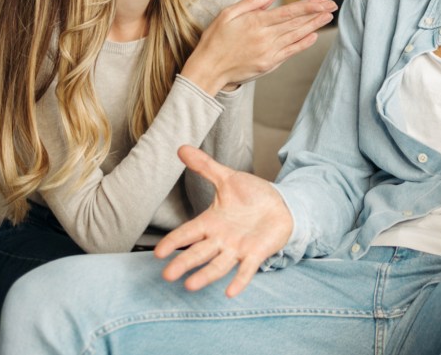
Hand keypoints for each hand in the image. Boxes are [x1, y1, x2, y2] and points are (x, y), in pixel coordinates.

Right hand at [155, 146, 293, 296]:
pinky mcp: (256, 253)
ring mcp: (238, 248)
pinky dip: (239, 281)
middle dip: (184, 263)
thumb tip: (181, 147)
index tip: (159, 253)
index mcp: (211, 222)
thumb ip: (205, 166)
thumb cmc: (252, 195)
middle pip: (198, 252)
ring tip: (190, 286)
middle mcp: (221, 239)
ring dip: (205, 275)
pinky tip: (231, 293)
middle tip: (167, 275)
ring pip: (218, 265)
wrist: (281, 204)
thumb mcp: (227, 178)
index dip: (174, 241)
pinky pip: (246, 269)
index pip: (188, 233)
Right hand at [182, 0, 335, 94]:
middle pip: (297, 23)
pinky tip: (313, 36)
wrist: (208, 70)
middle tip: (333, 5)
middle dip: (317, 13)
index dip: (309, 6)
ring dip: (314, 26)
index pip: (289, 12)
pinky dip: (304, 43)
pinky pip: (291, 51)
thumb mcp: (227, 14)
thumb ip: (250, 3)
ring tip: (328, 17)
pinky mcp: (270, 64)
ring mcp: (269, 52)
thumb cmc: (215, 40)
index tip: (324, 1)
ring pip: (297, 36)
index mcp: (256, 23)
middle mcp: (266, 37)